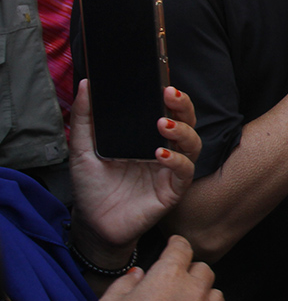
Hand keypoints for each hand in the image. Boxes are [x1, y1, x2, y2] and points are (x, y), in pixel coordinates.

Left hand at [70, 85, 200, 261]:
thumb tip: (87, 84)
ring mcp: (171, 169)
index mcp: (147, 136)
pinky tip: (161, 155)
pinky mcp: (173, 189)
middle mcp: (165, 148)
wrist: (93, 224)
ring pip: (193, 143)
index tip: (164, 77)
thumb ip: (84, 117)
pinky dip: (178, 160)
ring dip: (182, 130)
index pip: (167, 108)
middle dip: (182, 105)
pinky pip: (186, 171)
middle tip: (169, 94)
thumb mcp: (82, 148)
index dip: (171, 94)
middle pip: (187, 120)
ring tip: (163, 124)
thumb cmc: (92, 186)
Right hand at [86, 236, 231, 300]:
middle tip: (175, 284)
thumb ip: (126, 281)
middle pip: (203, 270)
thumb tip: (138, 274)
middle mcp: (193, 291)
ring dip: (204, 297)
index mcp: (168, 276)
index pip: (182, 248)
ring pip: (217, 295)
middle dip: (190, 273)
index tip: (175, 246)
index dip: (177, 245)